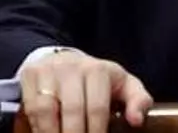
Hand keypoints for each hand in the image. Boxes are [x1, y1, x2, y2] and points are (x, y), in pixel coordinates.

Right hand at [19, 50, 151, 132]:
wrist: (67, 61)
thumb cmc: (100, 80)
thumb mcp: (124, 85)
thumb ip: (138, 101)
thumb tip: (136, 121)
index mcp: (98, 70)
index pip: (97, 108)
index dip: (96, 132)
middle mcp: (73, 68)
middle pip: (72, 110)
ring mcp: (49, 70)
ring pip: (46, 109)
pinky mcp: (30, 75)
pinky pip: (31, 107)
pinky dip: (38, 126)